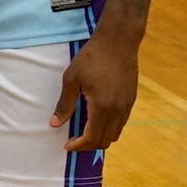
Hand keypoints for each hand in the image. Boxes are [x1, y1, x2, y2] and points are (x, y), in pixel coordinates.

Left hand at [55, 30, 139, 151]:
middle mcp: (118, 111)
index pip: (92, 138)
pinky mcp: (131, 99)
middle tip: (73, 140)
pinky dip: (109, 128)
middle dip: (89, 145)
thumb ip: (64, 104)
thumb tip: (55, 124)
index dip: (78, 145)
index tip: (66, 144)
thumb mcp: (71, 79)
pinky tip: (97, 119)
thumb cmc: (91, 58)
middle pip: (106, 140)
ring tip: (84, 131)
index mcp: (102, 108)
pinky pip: (121, 123)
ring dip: (100, 137)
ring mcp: (127, 106)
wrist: (118, 42)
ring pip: (116, 133)